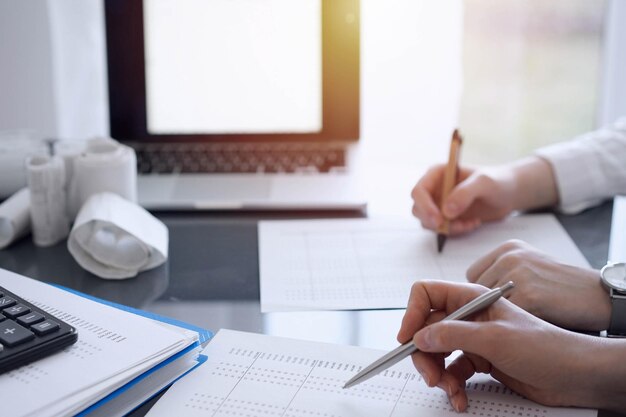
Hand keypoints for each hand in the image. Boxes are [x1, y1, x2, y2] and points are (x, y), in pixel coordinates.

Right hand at [397, 280, 621, 411]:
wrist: (574, 375)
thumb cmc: (545, 347)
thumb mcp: (494, 339)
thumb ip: (453, 335)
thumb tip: (420, 336)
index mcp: (472, 298)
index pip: (427, 294)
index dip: (412, 313)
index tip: (407, 338)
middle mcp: (469, 316)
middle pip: (427, 329)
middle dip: (424, 354)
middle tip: (430, 376)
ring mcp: (473, 339)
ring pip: (437, 352)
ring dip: (437, 373)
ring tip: (449, 389)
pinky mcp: (480, 361)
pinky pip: (452, 371)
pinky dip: (451, 385)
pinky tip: (460, 397)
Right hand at [411, 157, 557, 234]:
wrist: (509, 193)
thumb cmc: (498, 181)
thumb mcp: (485, 182)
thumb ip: (465, 193)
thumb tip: (446, 211)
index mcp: (438, 174)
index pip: (419, 191)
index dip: (425, 206)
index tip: (439, 219)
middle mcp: (434, 189)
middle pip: (418, 209)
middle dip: (434, 221)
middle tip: (455, 225)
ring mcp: (439, 204)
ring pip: (428, 222)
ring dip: (447, 228)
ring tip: (469, 223)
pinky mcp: (447, 217)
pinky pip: (442, 229)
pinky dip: (456, 231)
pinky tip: (473, 223)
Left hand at [466, 240, 609, 330]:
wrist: (598, 296)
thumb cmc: (563, 288)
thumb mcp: (530, 266)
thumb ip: (502, 272)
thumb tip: (469, 293)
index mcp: (508, 248)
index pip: (472, 274)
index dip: (482, 293)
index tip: (498, 304)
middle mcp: (509, 256)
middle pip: (476, 291)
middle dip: (488, 306)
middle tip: (513, 313)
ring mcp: (517, 274)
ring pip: (486, 306)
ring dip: (500, 316)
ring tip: (524, 316)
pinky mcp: (527, 295)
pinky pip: (504, 317)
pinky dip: (513, 325)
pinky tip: (530, 323)